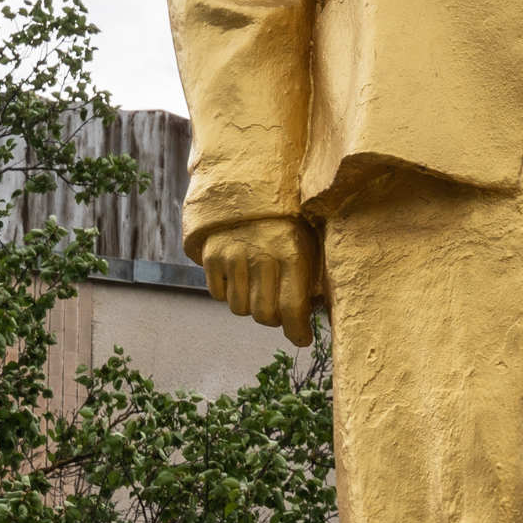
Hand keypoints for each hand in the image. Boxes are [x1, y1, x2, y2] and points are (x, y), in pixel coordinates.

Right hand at [197, 214, 318, 346]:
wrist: (248, 183)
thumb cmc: (286, 221)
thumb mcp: (308, 242)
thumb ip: (310, 278)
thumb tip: (311, 316)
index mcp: (292, 253)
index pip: (292, 308)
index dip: (298, 331)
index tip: (302, 339)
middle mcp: (261, 256)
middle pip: (263, 315)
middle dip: (274, 319)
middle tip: (279, 310)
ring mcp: (233, 255)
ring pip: (239, 309)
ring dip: (250, 306)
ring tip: (258, 288)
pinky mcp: (211, 255)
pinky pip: (218, 294)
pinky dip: (228, 292)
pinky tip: (239, 276)